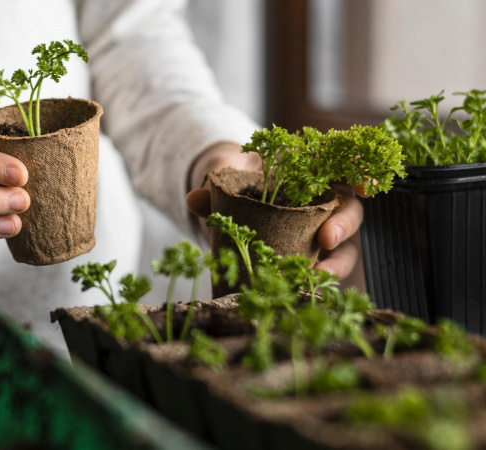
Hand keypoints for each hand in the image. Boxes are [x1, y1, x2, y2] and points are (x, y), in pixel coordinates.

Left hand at [185, 143, 365, 286]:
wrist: (226, 202)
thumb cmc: (236, 182)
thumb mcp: (224, 180)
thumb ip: (215, 185)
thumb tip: (194, 198)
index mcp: (309, 170)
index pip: (345, 165)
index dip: (361, 171)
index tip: (368, 185)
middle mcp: (323, 201)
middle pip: (349, 209)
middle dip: (344, 224)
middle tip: (327, 239)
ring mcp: (320, 231)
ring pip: (344, 246)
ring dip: (336, 262)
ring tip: (317, 276)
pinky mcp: (311, 257)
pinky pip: (324, 270)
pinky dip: (319, 281)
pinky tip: (309, 291)